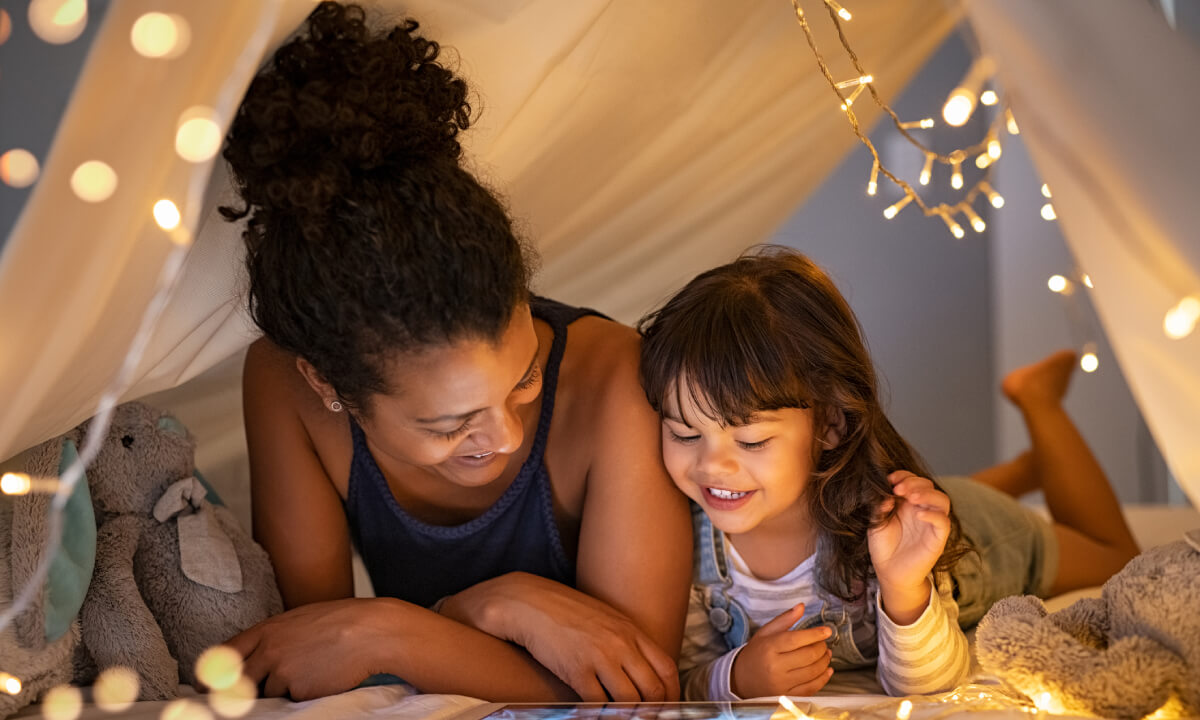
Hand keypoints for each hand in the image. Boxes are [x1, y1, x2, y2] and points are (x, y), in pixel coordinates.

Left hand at [226, 598, 398, 699]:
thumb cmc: (341, 621)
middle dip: (240, 690)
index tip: (206, 685)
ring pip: (269, 692)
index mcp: (268, 629)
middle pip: (239, 680)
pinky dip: (303, 694)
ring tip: (309, 670)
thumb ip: (275, 636)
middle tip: (240, 696)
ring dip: (282, 688)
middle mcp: (269, 651)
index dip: (215, 672)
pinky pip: (293, 699)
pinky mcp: (299, 691)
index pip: (227, 653)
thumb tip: (257, 657)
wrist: (372, 631)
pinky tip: (321, 678)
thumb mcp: (300, 619)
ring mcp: (282, 672)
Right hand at [439, 572, 678, 701]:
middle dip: (653, 712)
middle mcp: (620, 644)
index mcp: (631, 630)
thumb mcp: (604, 619)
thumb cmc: (565, 612)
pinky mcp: (576, 671)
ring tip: (621, 719)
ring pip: (629, 702)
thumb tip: (640, 669)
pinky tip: (596, 716)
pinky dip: (601, 716)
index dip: (672, 694)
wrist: (528, 603)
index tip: (667, 707)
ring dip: (628, 716)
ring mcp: (599, 657)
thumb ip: (625, 641)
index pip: (667, 668)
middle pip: (652, 689)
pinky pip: (598, 705)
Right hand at [731, 603, 832, 698]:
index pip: (797, 639)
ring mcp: (782, 683)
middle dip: (821, 647)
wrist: (741, 680)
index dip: (815, 634)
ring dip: (824, 661)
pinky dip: (823, 678)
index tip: (827, 631)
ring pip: (813, 671)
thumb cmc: (755, 653)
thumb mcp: (765, 633)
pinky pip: (811, 688)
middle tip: (823, 642)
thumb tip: (802, 606)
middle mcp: (775, 666)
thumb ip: (785, 619)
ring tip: (826, 653)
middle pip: (808, 655)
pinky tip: (827, 670)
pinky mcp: (787, 695)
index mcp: (769, 647)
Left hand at [868, 471, 949, 622]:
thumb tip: (885, 494)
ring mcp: (931, 523)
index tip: (890, 479)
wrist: (888, 571)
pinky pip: (943, 523)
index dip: (904, 476)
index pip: (914, 480)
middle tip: (898, 489)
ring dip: (927, 494)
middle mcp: (922, 509)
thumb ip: (880, 507)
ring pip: (942, 500)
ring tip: (911, 497)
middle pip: (929, 486)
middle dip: (914, 482)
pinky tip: (919, 514)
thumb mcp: (876, 522)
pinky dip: (934, 515)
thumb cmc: (883, 545)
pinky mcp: (937, 538)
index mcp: (907, 502)